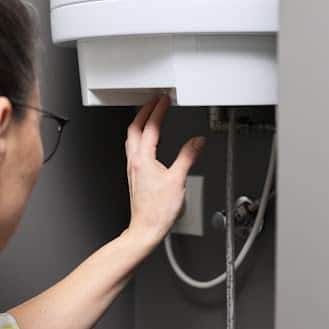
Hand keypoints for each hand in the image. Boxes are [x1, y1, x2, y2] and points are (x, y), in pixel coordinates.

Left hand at [125, 95, 205, 243]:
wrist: (146, 228)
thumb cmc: (158, 210)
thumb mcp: (178, 180)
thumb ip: (187, 157)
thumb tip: (196, 142)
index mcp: (143, 159)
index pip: (150, 127)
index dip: (157, 111)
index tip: (163, 100)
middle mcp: (134, 161)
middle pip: (134, 128)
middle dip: (144, 112)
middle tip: (154, 102)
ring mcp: (132, 168)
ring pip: (131, 138)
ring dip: (140, 124)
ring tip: (149, 116)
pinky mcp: (134, 175)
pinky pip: (133, 149)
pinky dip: (140, 138)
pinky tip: (148, 142)